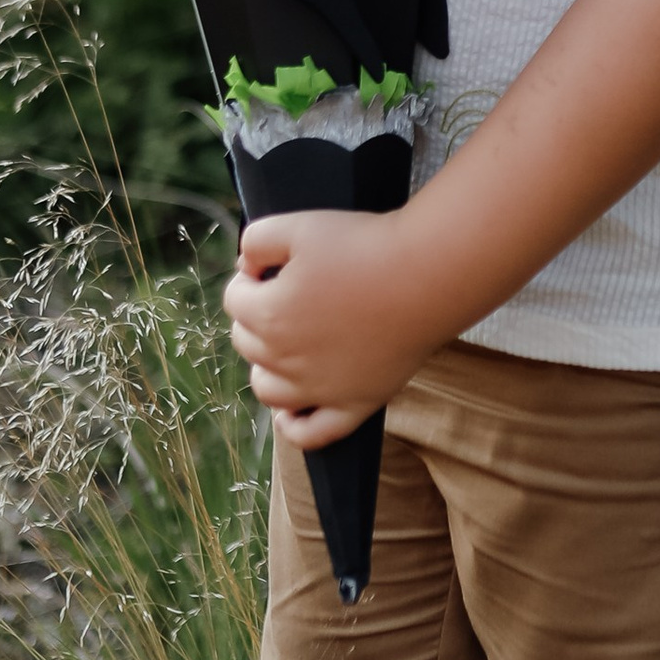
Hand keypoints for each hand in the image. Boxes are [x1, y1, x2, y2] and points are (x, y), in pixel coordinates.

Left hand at [223, 210, 441, 451]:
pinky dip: (294, 426)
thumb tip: (245, 268)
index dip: (251, 277)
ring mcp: (318, 389)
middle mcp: (284, 360)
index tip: (276, 264)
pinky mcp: (352, 406)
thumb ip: (256, 240)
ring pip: (266, 389)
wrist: (425, 275)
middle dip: (258, 315)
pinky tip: (293, 409)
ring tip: (289, 342)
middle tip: (292, 292)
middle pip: (246, 342)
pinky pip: (310, 434)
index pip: (234, 300)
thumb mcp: (300, 225)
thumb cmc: (365, 246)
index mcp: (268, 315)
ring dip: (267, 365)